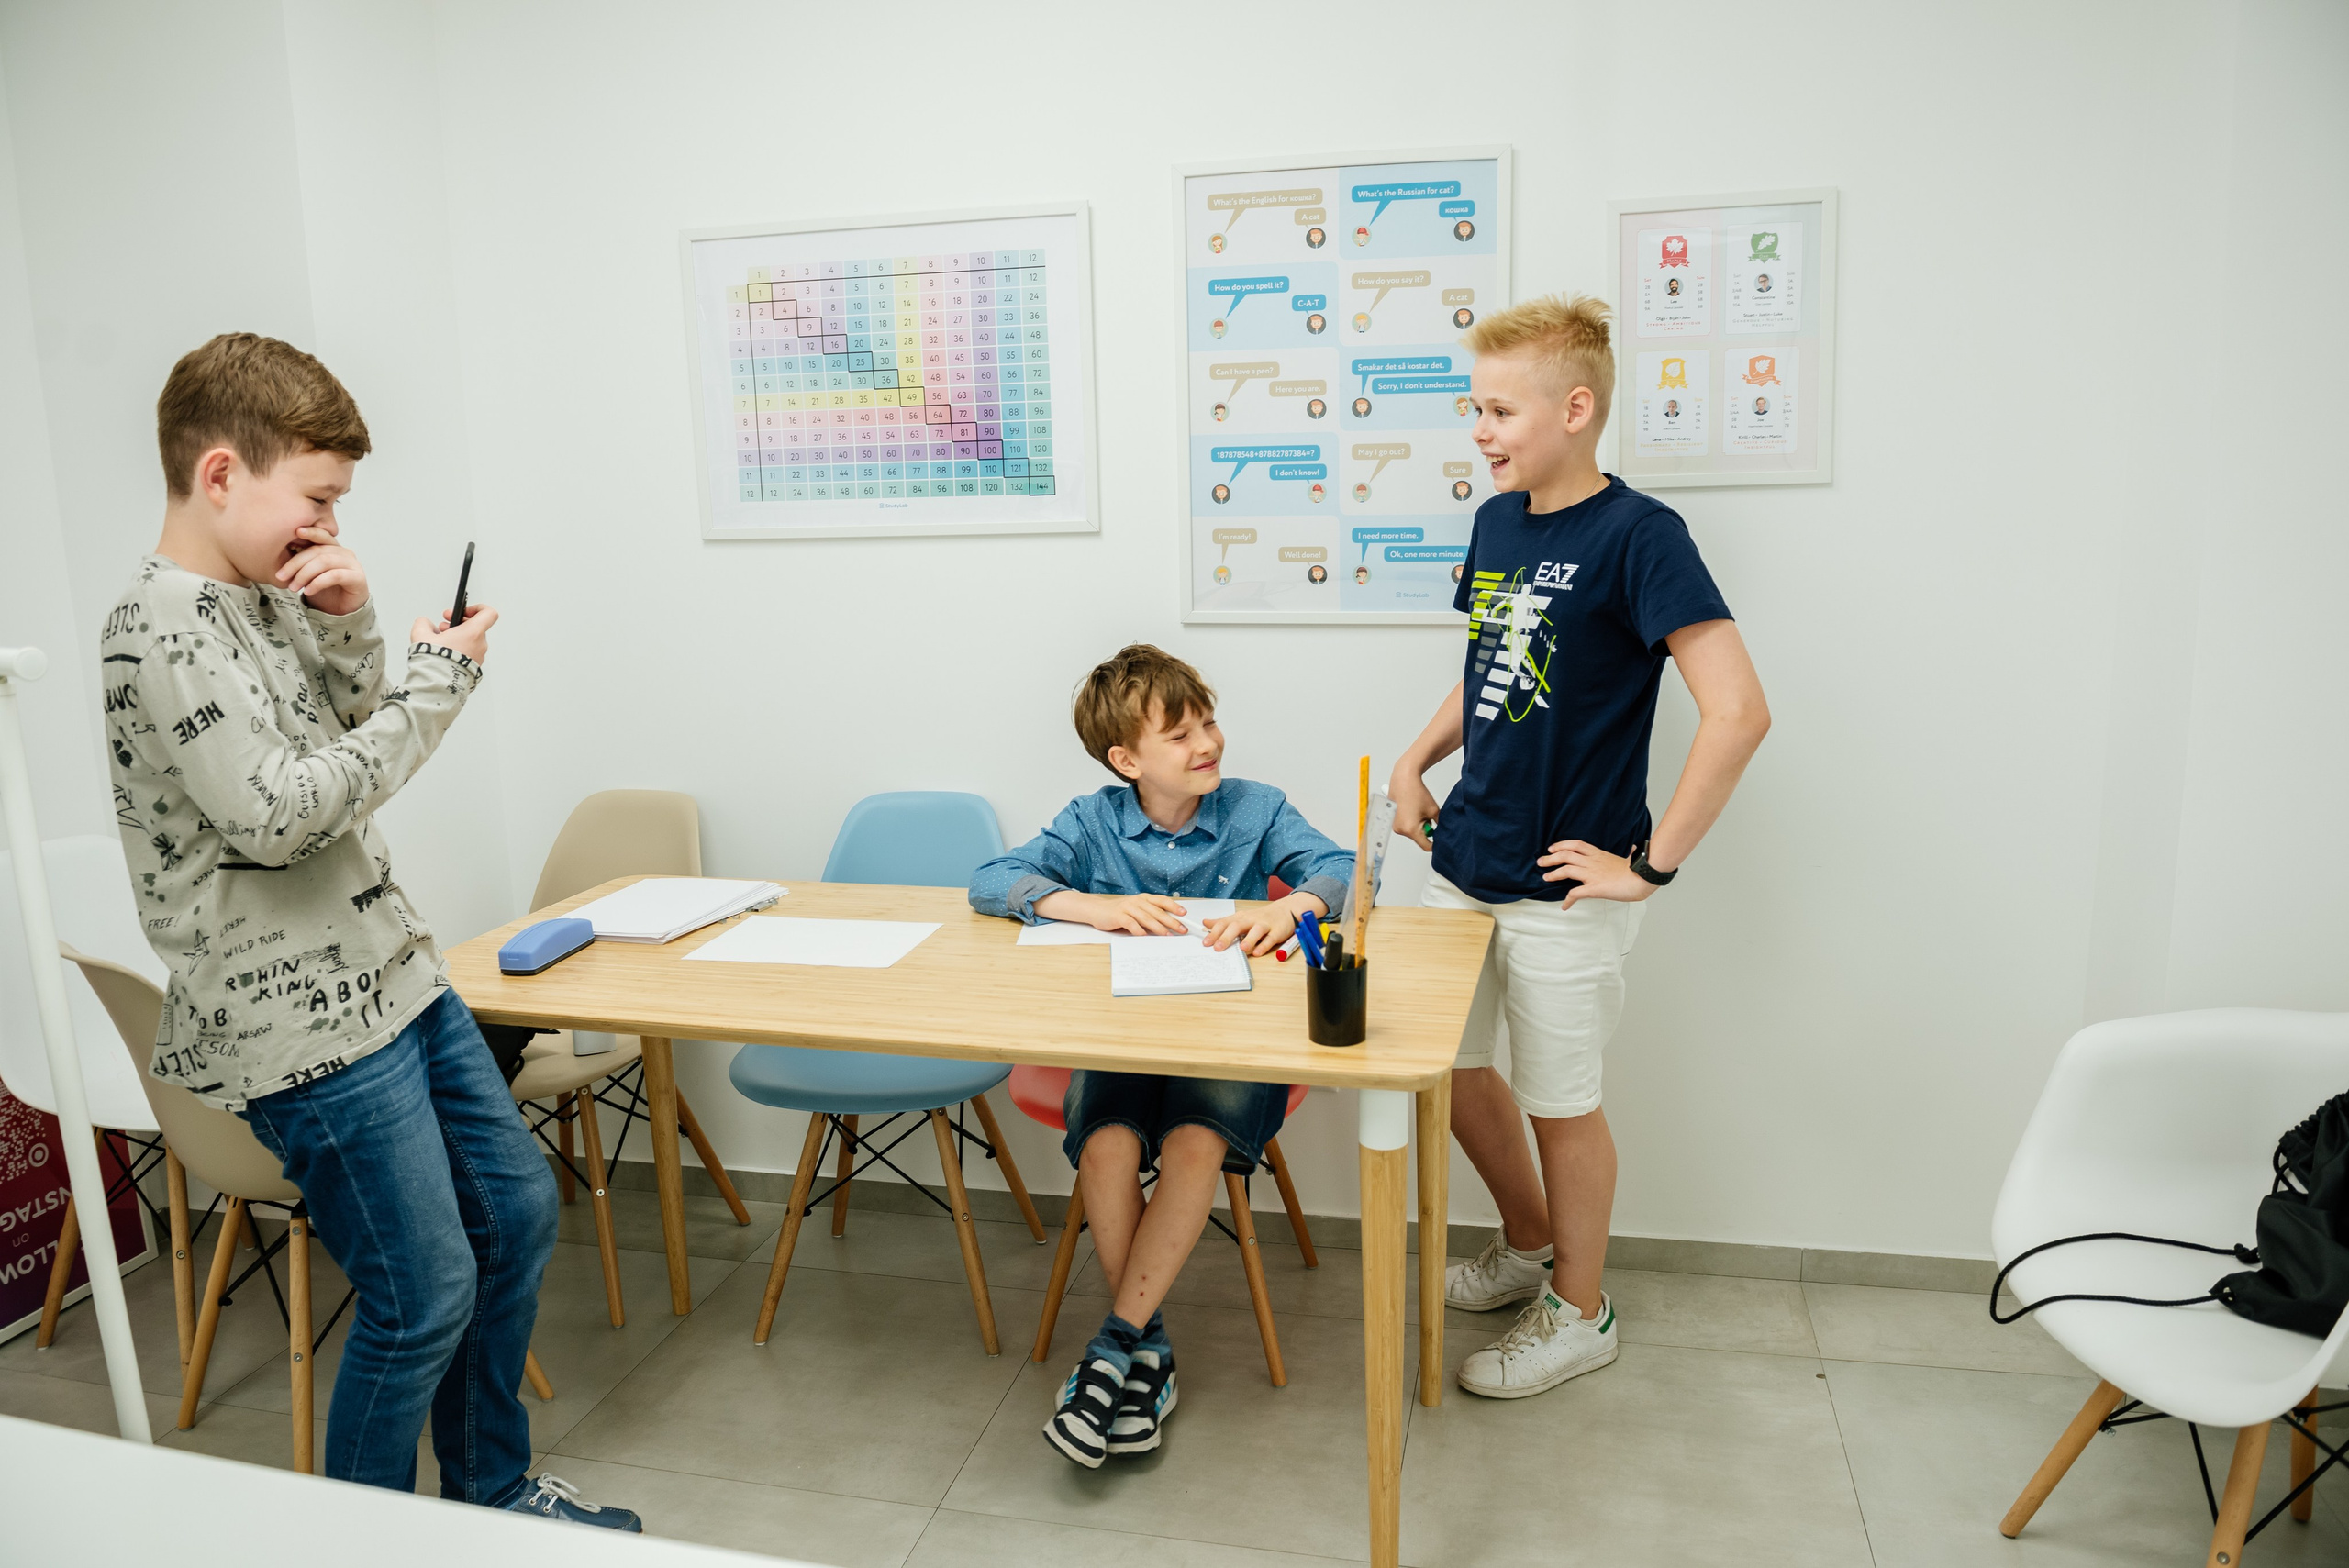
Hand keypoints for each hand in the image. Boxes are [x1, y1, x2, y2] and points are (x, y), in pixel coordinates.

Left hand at [277, 525, 368, 614]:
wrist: (342, 611)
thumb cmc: (325, 590)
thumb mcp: (309, 574)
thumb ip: (302, 562)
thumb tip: (279, 553)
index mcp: (333, 548)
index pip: (321, 536)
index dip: (310, 532)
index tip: (294, 532)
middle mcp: (344, 552)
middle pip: (318, 551)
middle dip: (296, 563)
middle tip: (281, 576)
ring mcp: (352, 564)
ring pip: (325, 561)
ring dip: (304, 574)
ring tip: (293, 587)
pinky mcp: (357, 578)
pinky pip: (335, 575)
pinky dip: (318, 583)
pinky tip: (308, 591)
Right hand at [409, 603, 498, 667]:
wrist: (438, 686)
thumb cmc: (434, 662)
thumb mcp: (421, 635)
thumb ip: (423, 623)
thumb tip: (425, 623)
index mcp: (473, 633)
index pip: (488, 613)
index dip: (477, 608)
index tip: (463, 611)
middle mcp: (480, 645)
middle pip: (475, 627)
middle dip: (458, 624)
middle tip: (443, 626)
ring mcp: (479, 657)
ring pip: (471, 641)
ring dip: (457, 638)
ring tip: (441, 642)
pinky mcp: (475, 668)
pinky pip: (469, 654)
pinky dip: (459, 650)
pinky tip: (445, 654)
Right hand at [1053, 891, 1191, 935]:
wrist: (1098, 910)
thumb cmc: (1119, 911)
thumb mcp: (1137, 909)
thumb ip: (1150, 914)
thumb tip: (1168, 924)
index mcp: (1144, 898)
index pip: (1162, 901)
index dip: (1174, 906)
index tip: (1184, 914)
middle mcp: (1137, 901)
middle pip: (1157, 911)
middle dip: (1171, 921)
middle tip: (1182, 929)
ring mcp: (1128, 908)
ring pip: (1146, 918)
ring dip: (1158, 928)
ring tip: (1168, 935)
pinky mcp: (1118, 916)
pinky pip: (1131, 924)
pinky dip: (1139, 930)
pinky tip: (1145, 936)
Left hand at [1202, 899, 1308, 955]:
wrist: (1286, 910)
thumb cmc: (1261, 917)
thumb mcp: (1241, 918)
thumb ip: (1224, 922)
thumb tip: (1206, 923)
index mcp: (1241, 918)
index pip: (1225, 923)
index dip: (1214, 933)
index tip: (1205, 943)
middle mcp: (1251, 920)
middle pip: (1237, 926)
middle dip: (1227, 937)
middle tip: (1217, 947)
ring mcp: (1265, 926)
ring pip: (1256, 931)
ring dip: (1249, 940)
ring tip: (1241, 949)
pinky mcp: (1277, 932)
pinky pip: (1270, 939)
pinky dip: (1264, 946)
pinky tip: (1258, 952)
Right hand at [1390, 767, 1439, 851]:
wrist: (1404, 780)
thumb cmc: (1416, 792)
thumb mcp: (1434, 810)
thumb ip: (1439, 825)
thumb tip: (1441, 833)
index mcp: (1410, 829)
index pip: (1426, 846)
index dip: (1435, 844)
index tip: (1440, 841)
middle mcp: (1400, 830)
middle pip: (1419, 839)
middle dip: (1426, 830)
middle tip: (1428, 816)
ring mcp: (1395, 826)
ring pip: (1412, 832)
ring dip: (1419, 825)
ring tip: (1418, 810)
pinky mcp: (1393, 821)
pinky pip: (1406, 827)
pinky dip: (1412, 822)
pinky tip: (1413, 810)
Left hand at [1537, 840, 1657, 906]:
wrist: (1643, 877)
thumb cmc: (1639, 870)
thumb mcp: (1630, 859)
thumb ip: (1628, 854)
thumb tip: (1634, 849)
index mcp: (1599, 854)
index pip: (1576, 844)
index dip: (1562, 845)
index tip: (1552, 848)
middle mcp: (1593, 862)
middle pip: (1566, 855)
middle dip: (1551, 858)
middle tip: (1540, 862)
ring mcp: (1592, 874)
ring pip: (1566, 870)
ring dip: (1554, 874)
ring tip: (1545, 878)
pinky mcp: (1594, 888)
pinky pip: (1575, 893)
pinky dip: (1568, 900)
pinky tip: (1565, 906)